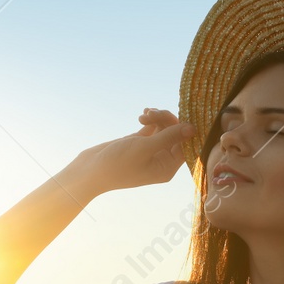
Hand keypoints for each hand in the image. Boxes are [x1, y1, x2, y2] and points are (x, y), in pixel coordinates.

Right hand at [74, 107, 196, 192]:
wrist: (90, 171)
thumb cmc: (117, 164)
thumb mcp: (145, 148)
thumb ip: (170, 137)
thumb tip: (193, 128)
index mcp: (167, 168)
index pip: (186, 144)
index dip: (184, 128)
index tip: (180, 113)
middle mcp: (162, 160)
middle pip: (175, 134)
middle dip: (166, 120)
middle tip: (151, 113)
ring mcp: (151, 151)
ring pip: (164, 128)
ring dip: (157, 117)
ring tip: (143, 115)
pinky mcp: (139, 143)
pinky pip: (153, 127)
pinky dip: (151, 119)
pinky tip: (143, 114)